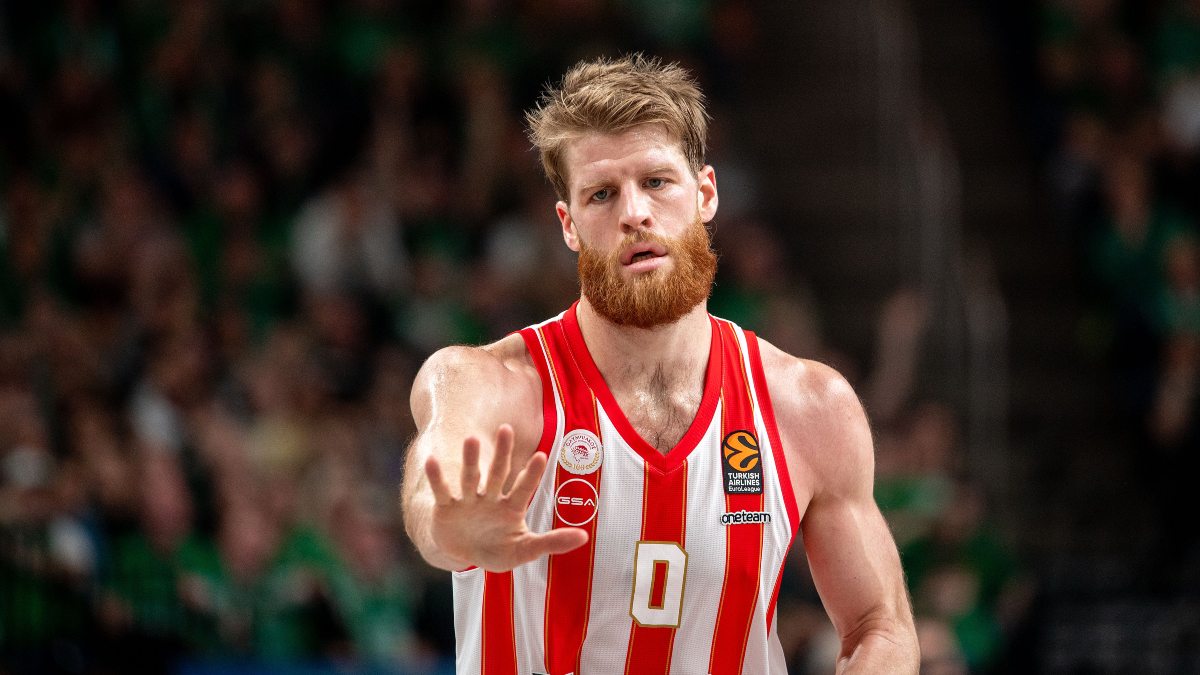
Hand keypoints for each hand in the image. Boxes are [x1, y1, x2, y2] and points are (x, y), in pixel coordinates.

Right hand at [424, 424, 587, 571]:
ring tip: (471, 439)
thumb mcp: (524, 550)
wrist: (463, 555)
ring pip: (470, 477)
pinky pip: (442, 491)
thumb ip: (552, 542)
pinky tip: (432, 460)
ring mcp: (468, 501)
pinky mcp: (447, 507)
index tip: (541, 456)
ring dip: (471, 459)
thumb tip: (584, 537)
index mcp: (511, 507)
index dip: (531, 474)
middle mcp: (490, 498)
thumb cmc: (497, 550)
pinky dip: (436, 477)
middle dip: (502, 453)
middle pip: (497, 473)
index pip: (523, 488)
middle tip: (507, 429)